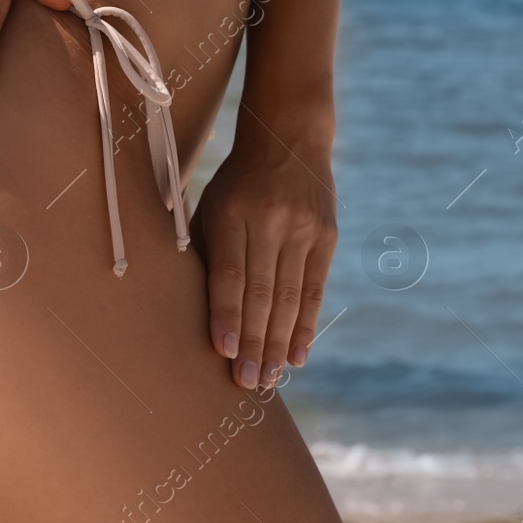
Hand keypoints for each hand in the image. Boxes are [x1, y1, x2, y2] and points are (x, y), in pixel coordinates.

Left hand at [194, 127, 336, 388]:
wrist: (289, 138)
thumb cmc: (235, 182)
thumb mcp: (211, 203)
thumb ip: (207, 250)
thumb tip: (196, 312)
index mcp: (233, 213)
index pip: (231, 273)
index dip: (227, 314)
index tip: (223, 352)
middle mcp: (271, 222)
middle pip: (262, 292)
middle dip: (254, 343)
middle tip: (248, 385)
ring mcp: (304, 230)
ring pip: (289, 297)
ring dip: (278, 344)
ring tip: (268, 380)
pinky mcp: (327, 237)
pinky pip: (315, 290)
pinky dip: (305, 326)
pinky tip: (297, 355)